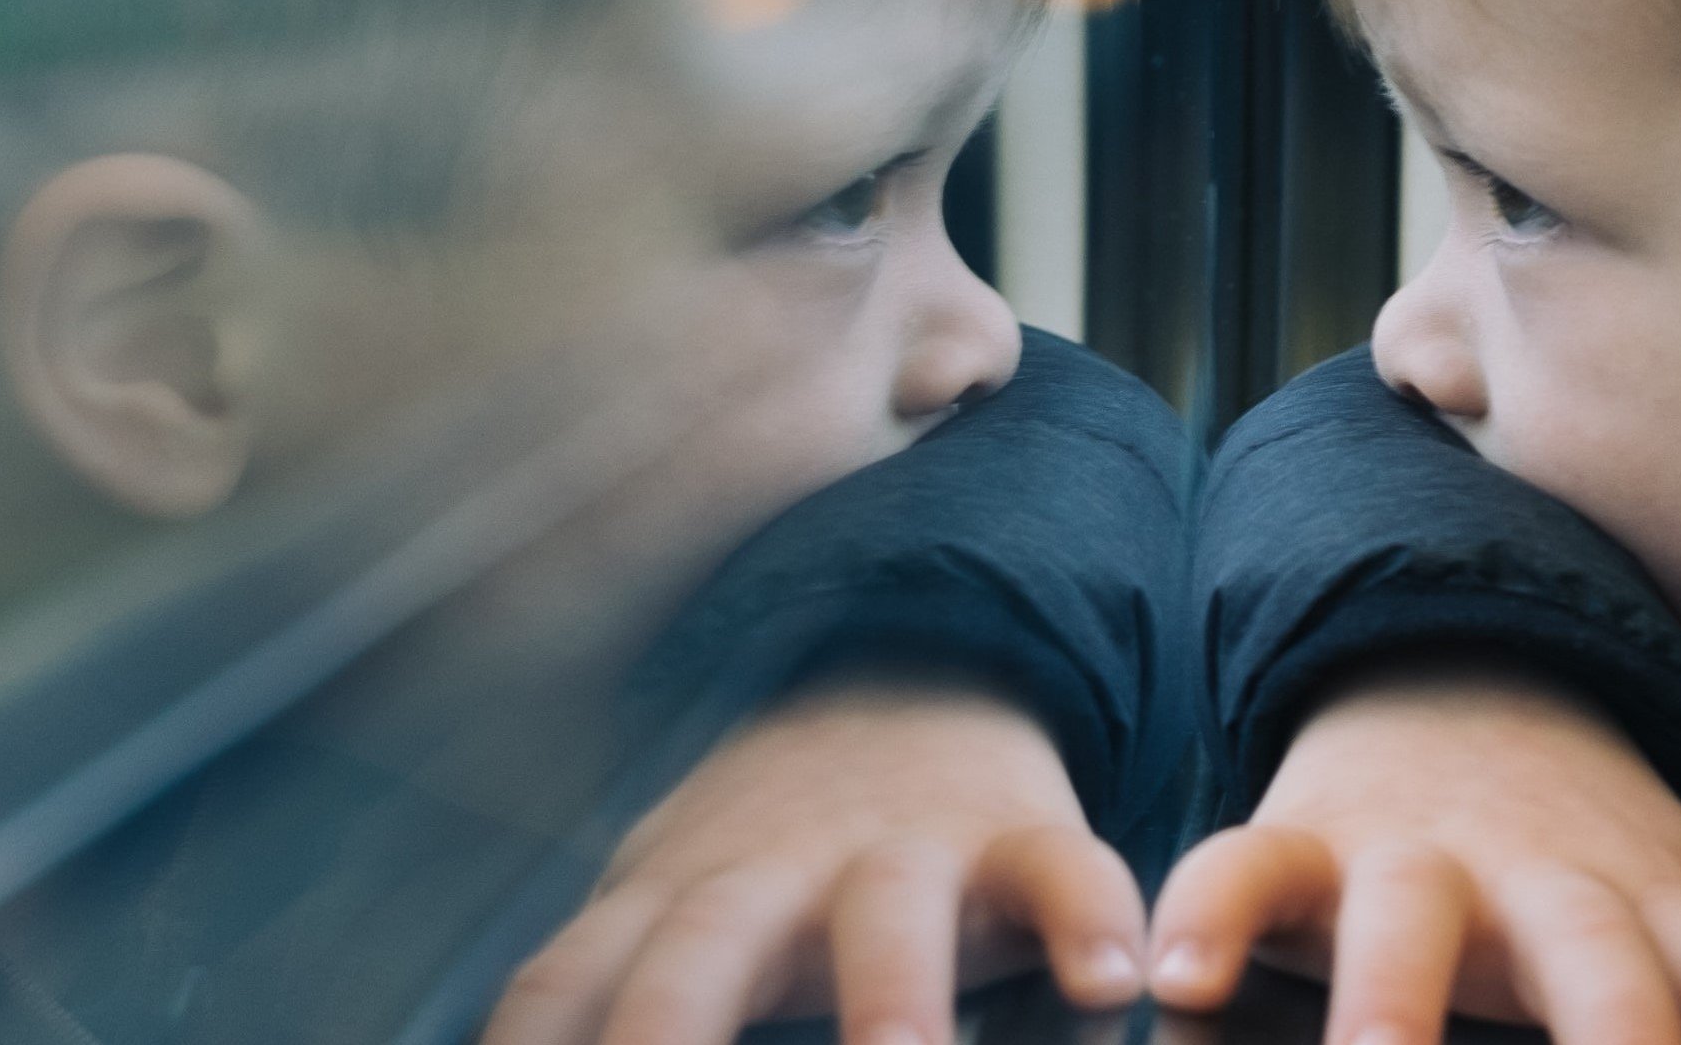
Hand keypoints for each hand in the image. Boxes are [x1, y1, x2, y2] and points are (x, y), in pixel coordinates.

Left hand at [485, 680, 1147, 1044]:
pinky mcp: (1015, 835)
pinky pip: (1061, 870)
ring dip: (890, 995)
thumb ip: (601, 993)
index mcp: (665, 901)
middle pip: (698, 953)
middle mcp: (764, 874)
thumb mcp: (665, 904)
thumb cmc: (770, 854)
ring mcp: (894, 848)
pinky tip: (1115, 985)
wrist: (912, 673)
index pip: (564, 986)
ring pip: (885, 912)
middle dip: (670, 1034)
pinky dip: (1090, 919)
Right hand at [1148, 665, 1680, 1044]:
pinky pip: (1246, 867)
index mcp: (1659, 902)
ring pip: (1407, 921)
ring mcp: (1421, 854)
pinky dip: (1207, 915)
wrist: (1455, 669)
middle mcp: (1547, 878)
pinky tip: (1177, 984)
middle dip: (1617, 1038)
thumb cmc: (1589, 844)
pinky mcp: (1307, 840)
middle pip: (1596, 959)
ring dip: (1393, 1001)